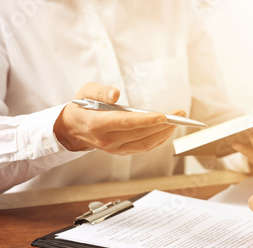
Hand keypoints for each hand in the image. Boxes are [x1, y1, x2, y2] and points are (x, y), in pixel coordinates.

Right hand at [54, 82, 185, 154]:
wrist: (72, 129)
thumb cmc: (82, 106)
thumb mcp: (86, 91)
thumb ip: (100, 92)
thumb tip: (116, 95)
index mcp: (97, 124)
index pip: (127, 123)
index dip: (147, 121)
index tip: (165, 116)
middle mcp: (107, 140)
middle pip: (140, 134)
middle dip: (163, 124)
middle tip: (180, 114)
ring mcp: (115, 149)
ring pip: (145, 144)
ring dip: (164, 133)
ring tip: (178, 121)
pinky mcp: (121, 151)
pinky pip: (143, 148)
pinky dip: (158, 140)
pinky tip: (167, 130)